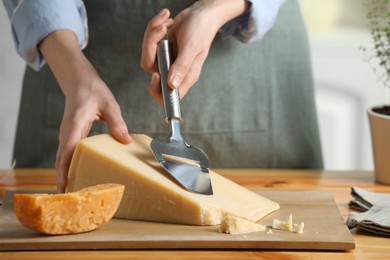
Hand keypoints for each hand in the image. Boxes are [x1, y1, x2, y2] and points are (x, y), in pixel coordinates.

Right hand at [39, 30, 130, 192]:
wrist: (80, 81)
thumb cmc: (93, 91)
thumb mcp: (109, 104)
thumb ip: (117, 122)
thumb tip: (124, 140)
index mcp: (75, 124)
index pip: (67, 150)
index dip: (64, 169)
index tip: (64, 185)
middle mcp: (67, 132)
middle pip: (61, 159)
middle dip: (64, 178)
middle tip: (70, 198)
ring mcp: (66, 134)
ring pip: (62, 158)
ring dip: (65, 174)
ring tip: (72, 192)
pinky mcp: (70, 135)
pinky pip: (66, 153)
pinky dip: (68, 166)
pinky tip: (76, 175)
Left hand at [141, 0, 248, 102]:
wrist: (201, 14)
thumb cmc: (201, 31)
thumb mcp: (192, 48)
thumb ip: (182, 66)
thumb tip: (171, 85)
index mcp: (185, 76)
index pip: (167, 95)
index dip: (157, 89)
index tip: (156, 75)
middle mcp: (173, 69)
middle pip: (150, 67)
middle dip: (151, 45)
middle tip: (162, 29)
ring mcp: (166, 58)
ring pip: (147, 53)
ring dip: (152, 33)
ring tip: (166, 21)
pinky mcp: (160, 48)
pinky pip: (149, 41)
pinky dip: (154, 27)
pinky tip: (166, 20)